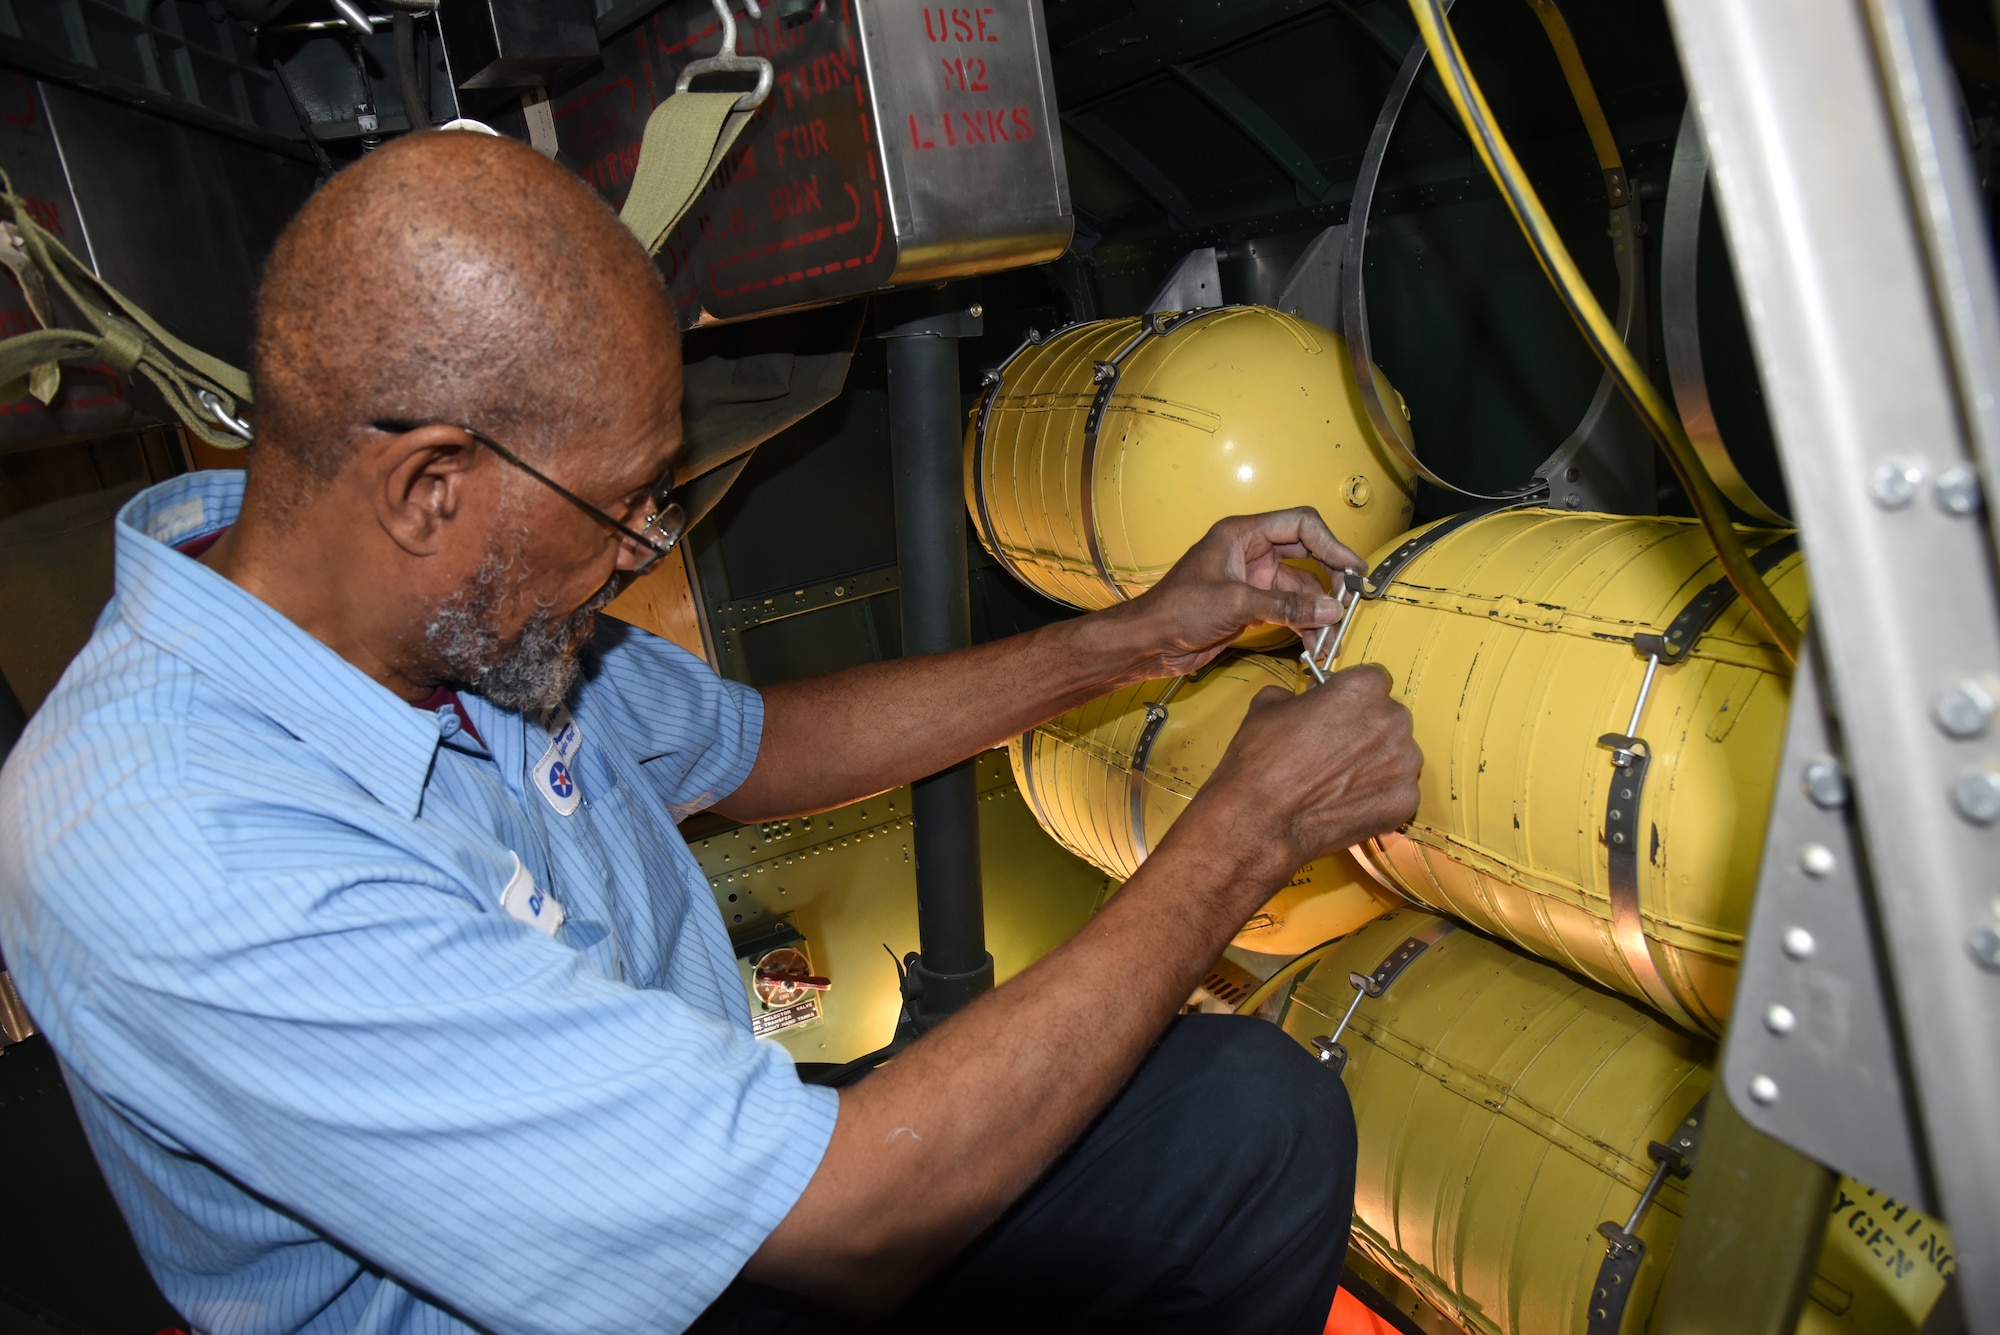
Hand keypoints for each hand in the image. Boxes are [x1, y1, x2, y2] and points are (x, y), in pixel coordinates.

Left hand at [1108, 509, 1364, 678]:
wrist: (1149, 642)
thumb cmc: (1175, 610)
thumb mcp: (1235, 603)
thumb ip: (1285, 607)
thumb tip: (1330, 610)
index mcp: (1242, 533)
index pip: (1301, 524)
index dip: (1332, 543)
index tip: (1354, 568)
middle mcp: (1251, 552)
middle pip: (1308, 554)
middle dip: (1332, 578)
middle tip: (1352, 601)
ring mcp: (1254, 579)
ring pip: (1301, 589)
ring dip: (1319, 611)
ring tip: (1332, 636)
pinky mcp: (1252, 606)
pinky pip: (1290, 610)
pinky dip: (1305, 625)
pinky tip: (1316, 644)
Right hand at [1173, 667, 1421, 909]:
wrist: (1261, 819)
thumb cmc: (1261, 760)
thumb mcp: (1267, 706)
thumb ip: (1298, 694)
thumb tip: (1306, 699)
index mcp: (1363, 688)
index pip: (1374, 680)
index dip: (1354, 697)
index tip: (1341, 711)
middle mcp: (1393, 720)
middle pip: (1389, 718)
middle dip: (1368, 729)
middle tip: (1337, 749)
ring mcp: (1404, 762)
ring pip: (1397, 754)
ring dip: (1376, 762)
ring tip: (1340, 780)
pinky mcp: (1406, 800)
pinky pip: (1396, 790)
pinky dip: (1378, 796)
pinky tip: (1348, 802)